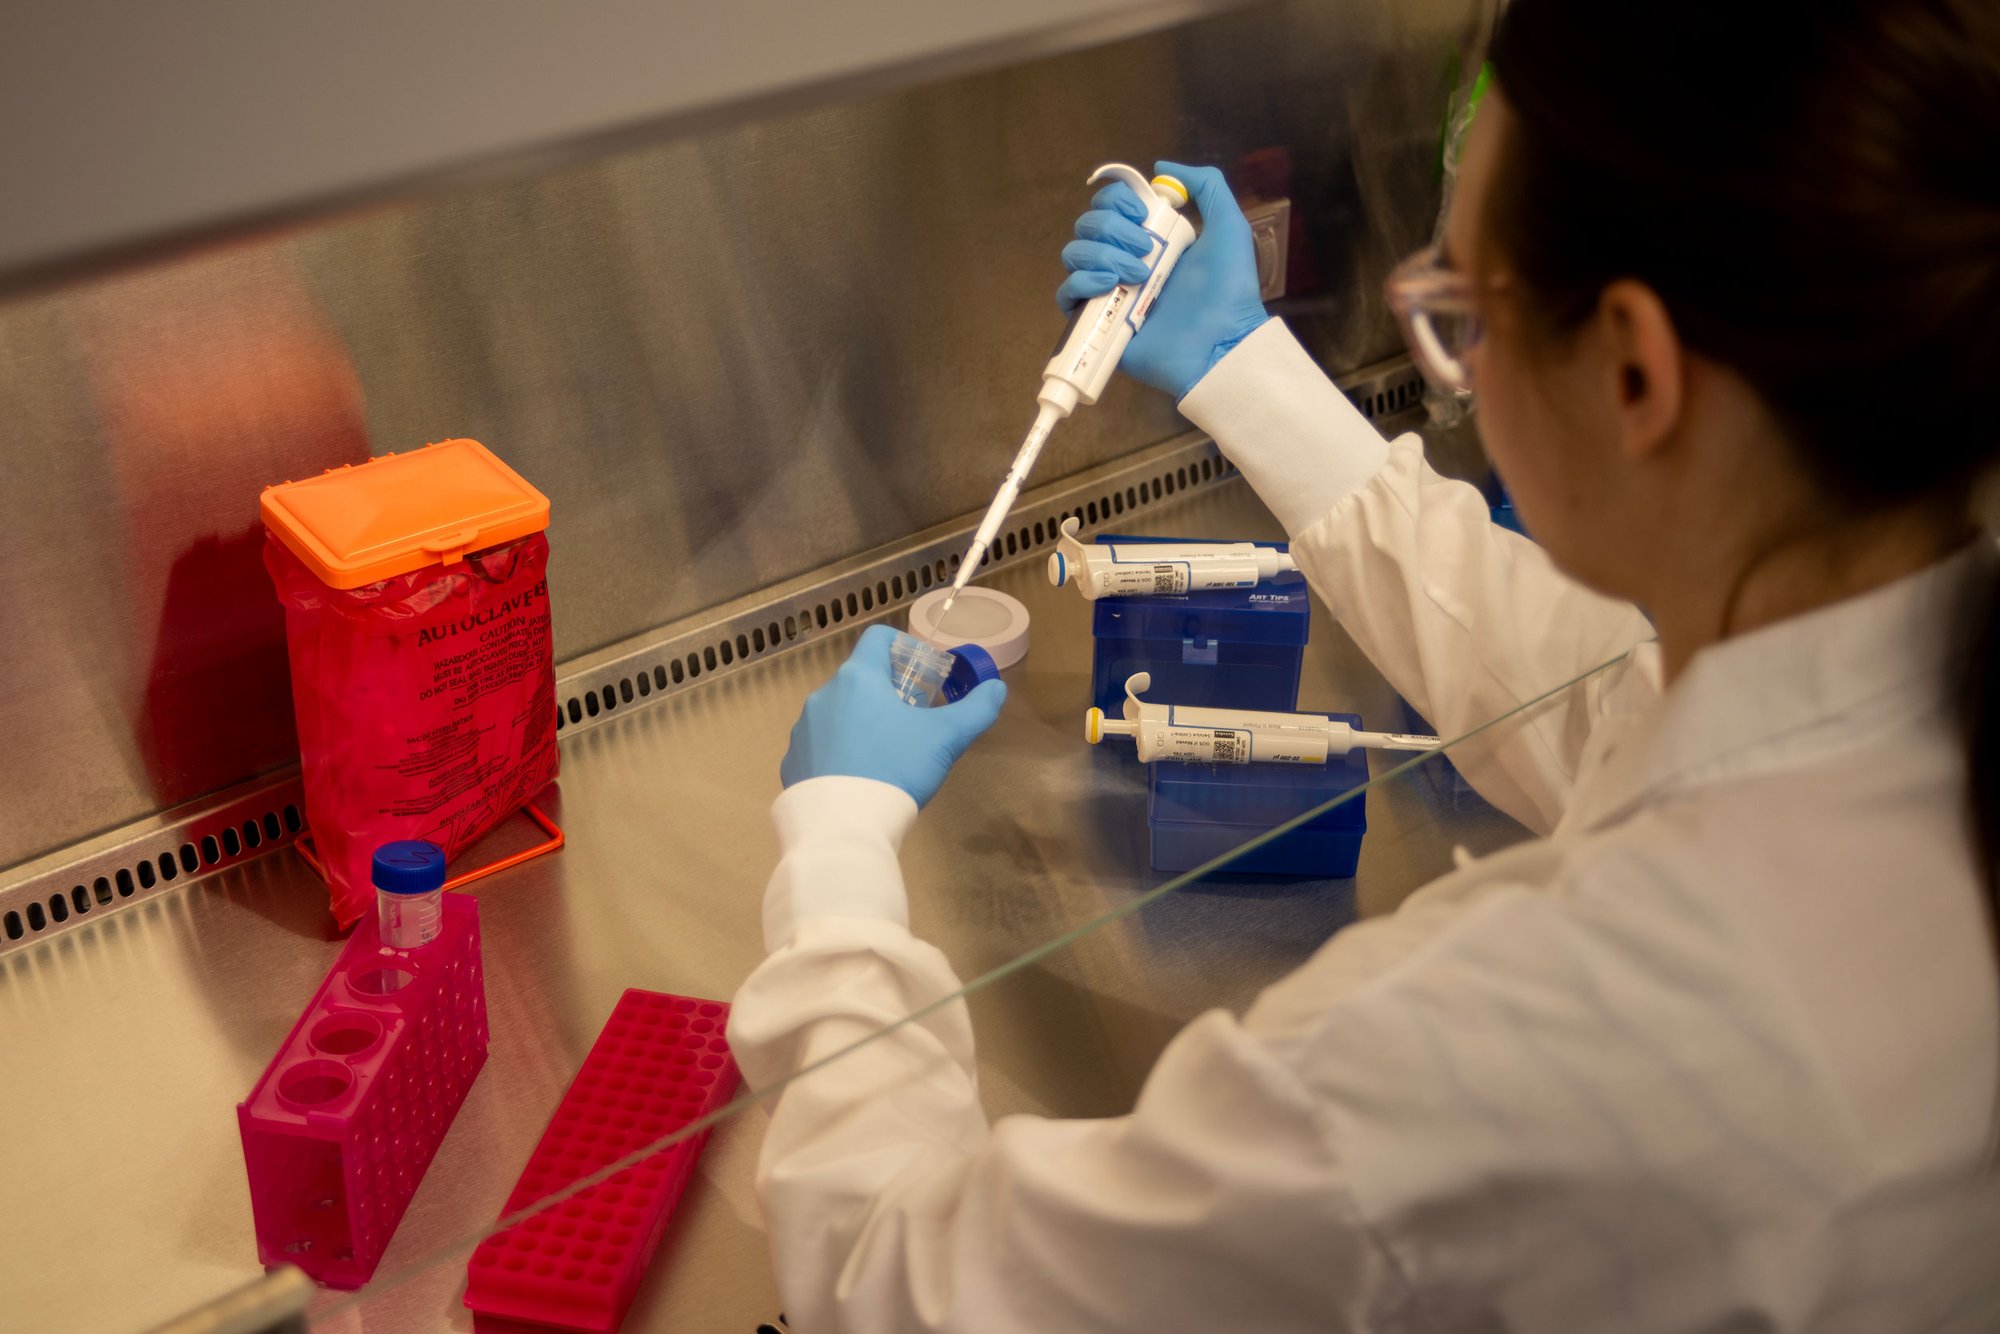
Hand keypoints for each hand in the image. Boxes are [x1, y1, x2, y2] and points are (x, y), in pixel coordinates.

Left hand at [780, 625, 1007, 807]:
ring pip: (837, 713)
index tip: (921, 671)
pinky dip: (839, 752)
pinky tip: (858, 779)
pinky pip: (820, 746)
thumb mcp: (946, 738)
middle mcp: (823, 696)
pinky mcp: (792, 763)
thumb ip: (976, 709)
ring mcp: (803, 730)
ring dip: (861, 721)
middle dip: (886, 691)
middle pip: (859, 678)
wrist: (844, 826)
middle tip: (912, 719)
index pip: (877, 638)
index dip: (903, 646)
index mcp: (859, 678)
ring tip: (885, 753)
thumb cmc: (896, 768)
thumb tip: (996, 689)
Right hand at [1056, 160, 1269, 400]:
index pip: (1110, 205)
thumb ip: (1206, 185)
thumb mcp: (1229, 226)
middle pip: (1088, 225)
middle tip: (1147, 249)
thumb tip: (1160, 168)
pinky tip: (1110, 284)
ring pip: (1074, 254)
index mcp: (1151, 238)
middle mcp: (1124, 260)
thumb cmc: (1228, 289)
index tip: (1139, 209)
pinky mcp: (1097, 323)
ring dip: (1101, 254)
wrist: (1221, 342)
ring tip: (1138, 274)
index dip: (1116, 198)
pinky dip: (1081, 281)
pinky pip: (1066, 293)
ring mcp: (1109, 292)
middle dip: (1113, 228)